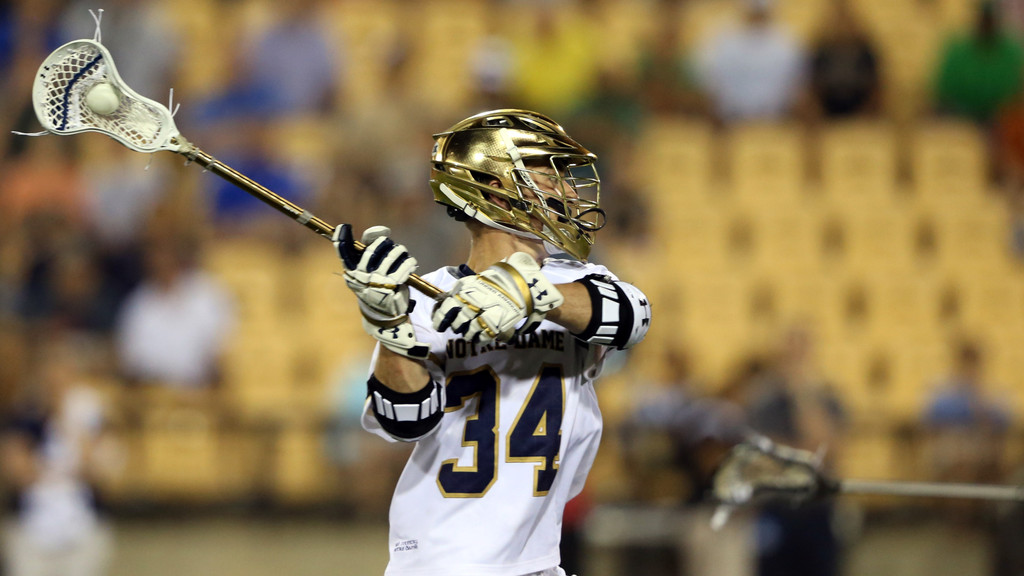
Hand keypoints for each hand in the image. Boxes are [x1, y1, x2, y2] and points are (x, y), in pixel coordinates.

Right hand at [333, 224, 416, 322]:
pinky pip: (404, 266)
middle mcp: (361, 277)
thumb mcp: (368, 271)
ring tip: (402, 252)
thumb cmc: (376, 285)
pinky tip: (410, 263)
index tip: (345, 226)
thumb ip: (370, 249)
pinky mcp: (392, 286)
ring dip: (399, 250)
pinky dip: (409, 262)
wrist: (385, 313)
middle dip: (384, 242)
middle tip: (389, 243)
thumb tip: (382, 230)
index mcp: (351, 273)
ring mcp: (376, 282)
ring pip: (391, 255)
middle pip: (372, 249)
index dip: (342, 237)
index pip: (343, 252)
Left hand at [432, 252, 562, 343]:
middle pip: (457, 322)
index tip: (438, 324)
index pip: (447, 306)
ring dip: (468, 333)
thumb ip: (466, 290)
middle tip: (457, 326)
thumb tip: (448, 300)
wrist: (524, 284)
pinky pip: (483, 336)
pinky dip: (480, 338)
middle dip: (456, 326)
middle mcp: (474, 302)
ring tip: (470, 331)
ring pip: (468, 331)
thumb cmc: (501, 280)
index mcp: (468, 289)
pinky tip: (481, 336)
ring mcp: (486, 313)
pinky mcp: (497, 323)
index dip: (440, 318)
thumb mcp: (480, 280)